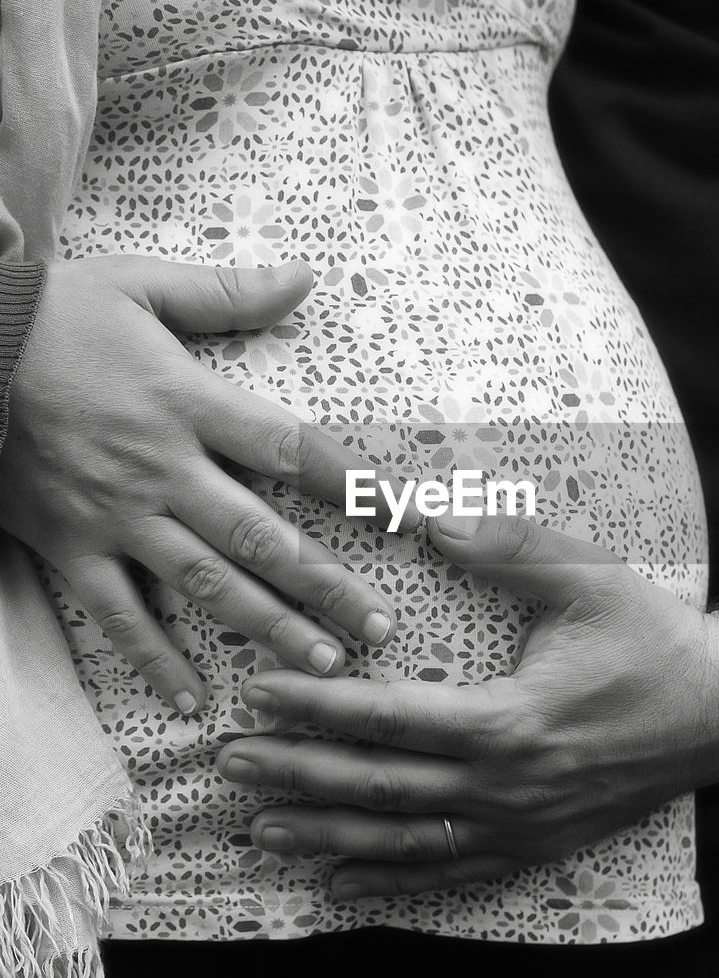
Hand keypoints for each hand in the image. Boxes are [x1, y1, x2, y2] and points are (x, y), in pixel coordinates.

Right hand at [0, 254, 415, 714]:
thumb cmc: (52, 313)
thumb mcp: (142, 285)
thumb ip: (228, 291)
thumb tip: (307, 278)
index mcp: (188, 401)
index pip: (291, 449)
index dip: (354, 484)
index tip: (407, 517)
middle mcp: (163, 468)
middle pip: (261, 537)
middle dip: (325, 586)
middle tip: (378, 629)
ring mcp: (117, 516)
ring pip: (205, 584)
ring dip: (267, 628)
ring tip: (323, 667)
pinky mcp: (70, 546)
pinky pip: (117, 614)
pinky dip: (153, 659)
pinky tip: (193, 699)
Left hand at [217, 510, 718, 898]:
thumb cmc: (652, 638)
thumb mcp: (586, 578)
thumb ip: (505, 549)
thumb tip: (427, 518)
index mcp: (511, 719)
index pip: (390, 718)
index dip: (317, 708)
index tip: (255, 695)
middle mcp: (507, 785)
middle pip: (381, 787)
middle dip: (299, 775)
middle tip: (230, 764)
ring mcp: (521, 827)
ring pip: (406, 842)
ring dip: (328, 836)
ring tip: (262, 830)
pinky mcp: (537, 847)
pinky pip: (451, 873)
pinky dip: (391, 881)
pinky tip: (339, 883)